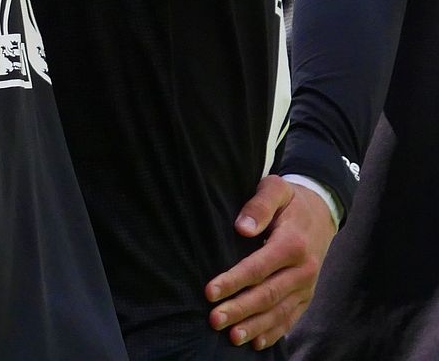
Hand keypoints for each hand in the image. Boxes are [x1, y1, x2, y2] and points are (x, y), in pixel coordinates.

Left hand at [205, 175, 334, 349]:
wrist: (322, 212)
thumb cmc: (290, 200)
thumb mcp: (275, 189)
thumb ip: (259, 205)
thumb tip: (242, 226)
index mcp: (293, 244)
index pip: (258, 267)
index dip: (233, 281)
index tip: (209, 291)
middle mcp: (303, 270)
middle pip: (267, 294)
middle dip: (240, 309)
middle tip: (214, 320)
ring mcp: (307, 286)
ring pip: (280, 311)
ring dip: (255, 326)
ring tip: (232, 337)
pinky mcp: (307, 296)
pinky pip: (292, 318)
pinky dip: (274, 332)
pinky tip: (256, 343)